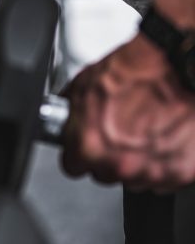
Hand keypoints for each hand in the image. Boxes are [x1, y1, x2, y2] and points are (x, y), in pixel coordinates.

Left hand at [62, 33, 194, 192]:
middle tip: (120, 131)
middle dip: (108, 157)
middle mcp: (119, 164)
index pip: (72, 167)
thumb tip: (64, 122)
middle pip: (104, 174)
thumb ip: (71, 115)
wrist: (174, 64)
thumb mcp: (83, 86)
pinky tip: (163, 136)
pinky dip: (165, 162)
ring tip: (144, 130)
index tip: (84, 146)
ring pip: (135, 179)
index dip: (78, 153)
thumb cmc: (134, 72)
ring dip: (137, 161)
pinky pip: (165, 178)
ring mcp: (152, 171)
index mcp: (90, 146)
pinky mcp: (181, 172)